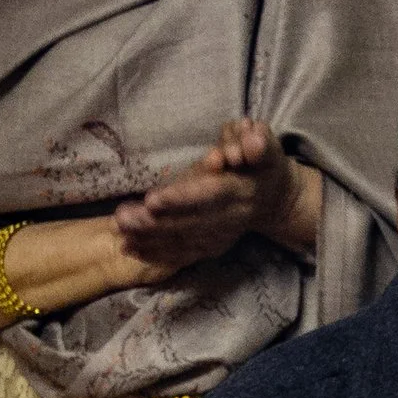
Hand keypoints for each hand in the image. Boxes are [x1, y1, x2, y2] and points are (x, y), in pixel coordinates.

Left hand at [115, 119, 317, 279]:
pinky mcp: (212, 246)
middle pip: (191, 224)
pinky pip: (183, 254)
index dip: (182, 199)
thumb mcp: (267, 144)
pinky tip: (131, 251)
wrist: (278, 198)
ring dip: (150, 241)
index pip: (210, 196)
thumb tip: (252, 143)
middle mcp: (231, 219)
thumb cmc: (265, 162)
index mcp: (242, 191)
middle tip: (122, 219)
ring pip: (184, 242)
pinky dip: (157, 254)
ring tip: (120, 235)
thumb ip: (259, 143)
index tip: (152, 200)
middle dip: (155, 225)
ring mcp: (222, 236)